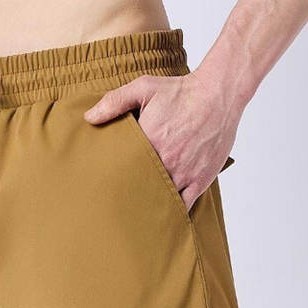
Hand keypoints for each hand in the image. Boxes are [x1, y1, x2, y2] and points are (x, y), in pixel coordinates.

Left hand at [84, 71, 239, 209]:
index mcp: (148, 141)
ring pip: (161, 200)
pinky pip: (184, 205)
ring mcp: (183, 173)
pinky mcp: (200, 180)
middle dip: (128, 196)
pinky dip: (172, 213)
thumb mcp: (144, 88)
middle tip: (114, 207)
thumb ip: (114, 102)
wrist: (218, 94)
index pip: (124, 168)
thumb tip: (89, 118)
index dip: (114, 179)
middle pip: (140, 187)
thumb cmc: (181, 91)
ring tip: (133, 218)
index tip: (103, 186)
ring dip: (148, 206)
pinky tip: (161, 219)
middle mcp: (166, 161)